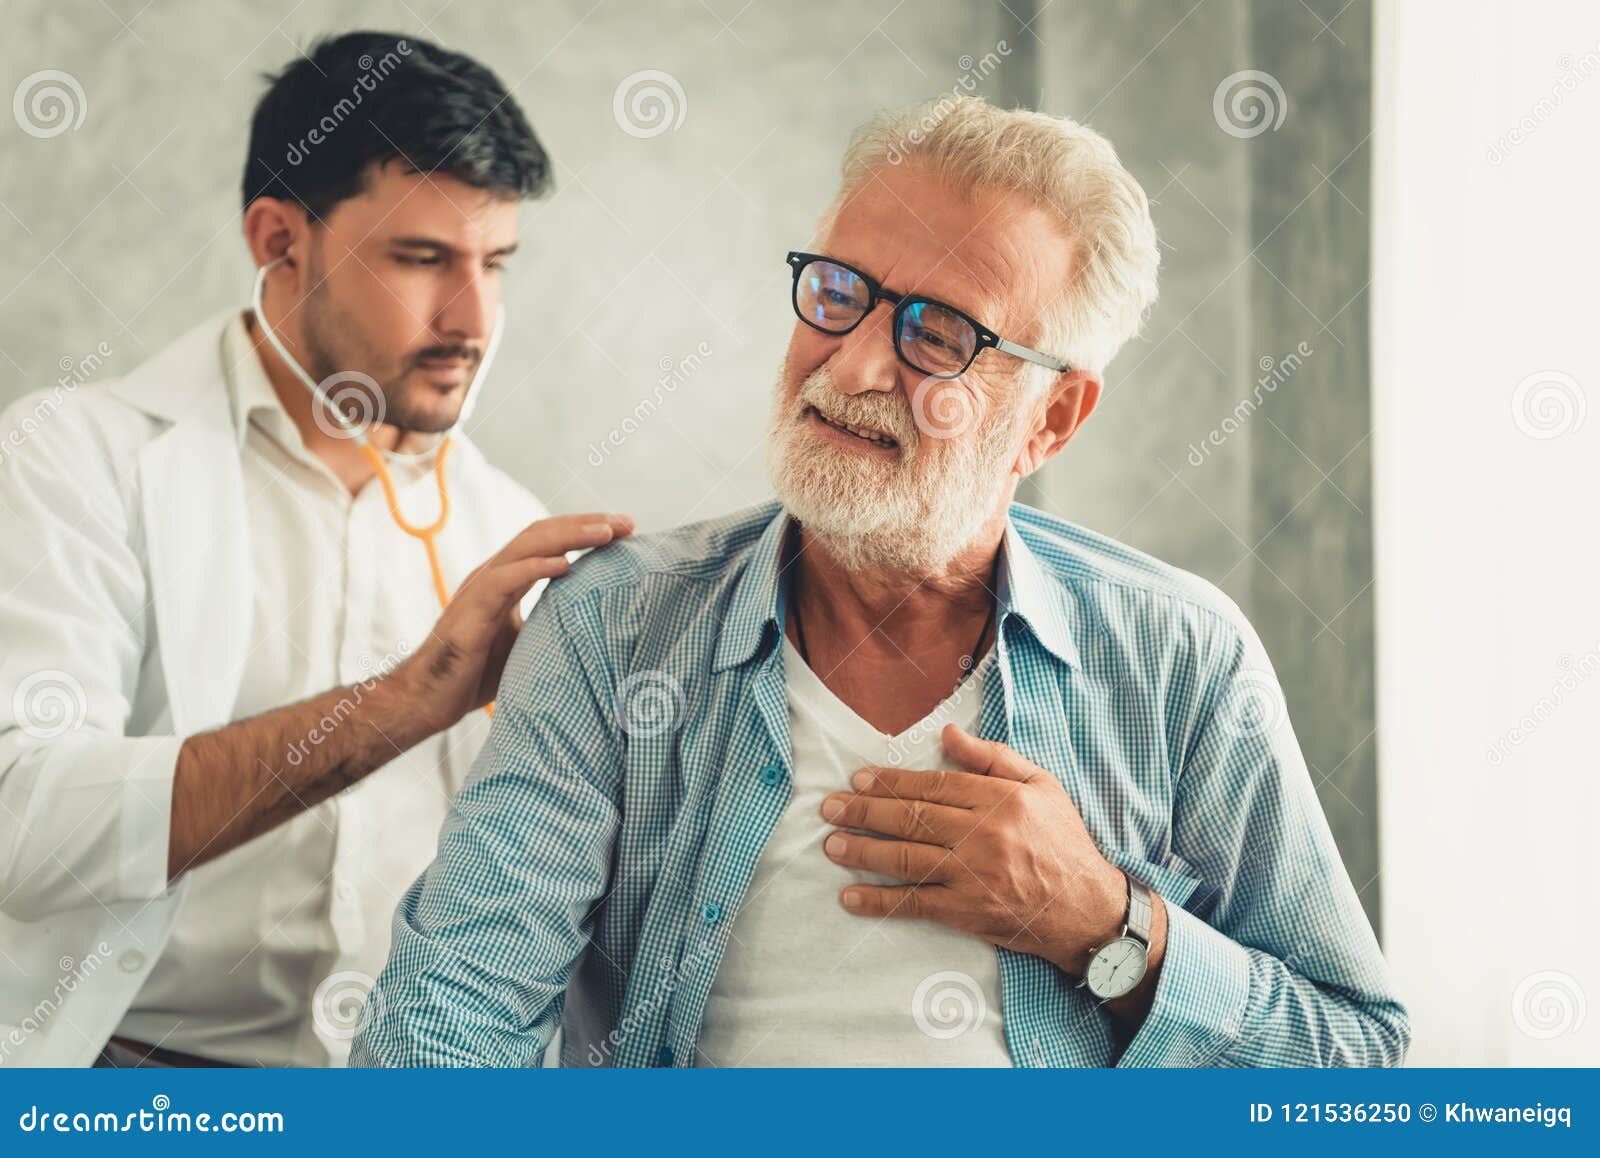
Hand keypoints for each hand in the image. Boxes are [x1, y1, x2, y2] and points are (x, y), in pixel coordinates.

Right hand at [395, 512, 633, 730]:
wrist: (427, 699)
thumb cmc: (476, 673)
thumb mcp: (528, 640)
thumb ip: (553, 621)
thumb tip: (601, 623)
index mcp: (507, 578)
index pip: (550, 541)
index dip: (586, 530)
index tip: (627, 530)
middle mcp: (493, 575)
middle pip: (543, 533)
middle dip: (587, 524)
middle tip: (627, 523)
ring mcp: (480, 589)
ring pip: (526, 546)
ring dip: (569, 536)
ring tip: (605, 533)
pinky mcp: (470, 612)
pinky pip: (504, 582)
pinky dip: (535, 569)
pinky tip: (566, 566)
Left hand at [818, 723, 1131, 978]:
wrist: (1087, 908)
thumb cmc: (1062, 842)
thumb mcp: (1041, 786)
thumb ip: (993, 758)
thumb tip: (947, 736)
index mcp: (998, 800)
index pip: (932, 786)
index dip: (890, 782)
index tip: (859, 778)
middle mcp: (981, 835)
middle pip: (910, 818)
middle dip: (863, 812)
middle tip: (830, 808)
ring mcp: (971, 875)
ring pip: (905, 858)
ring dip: (862, 851)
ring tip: (831, 845)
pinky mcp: (966, 912)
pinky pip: (914, 903)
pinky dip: (879, 901)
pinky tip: (850, 897)